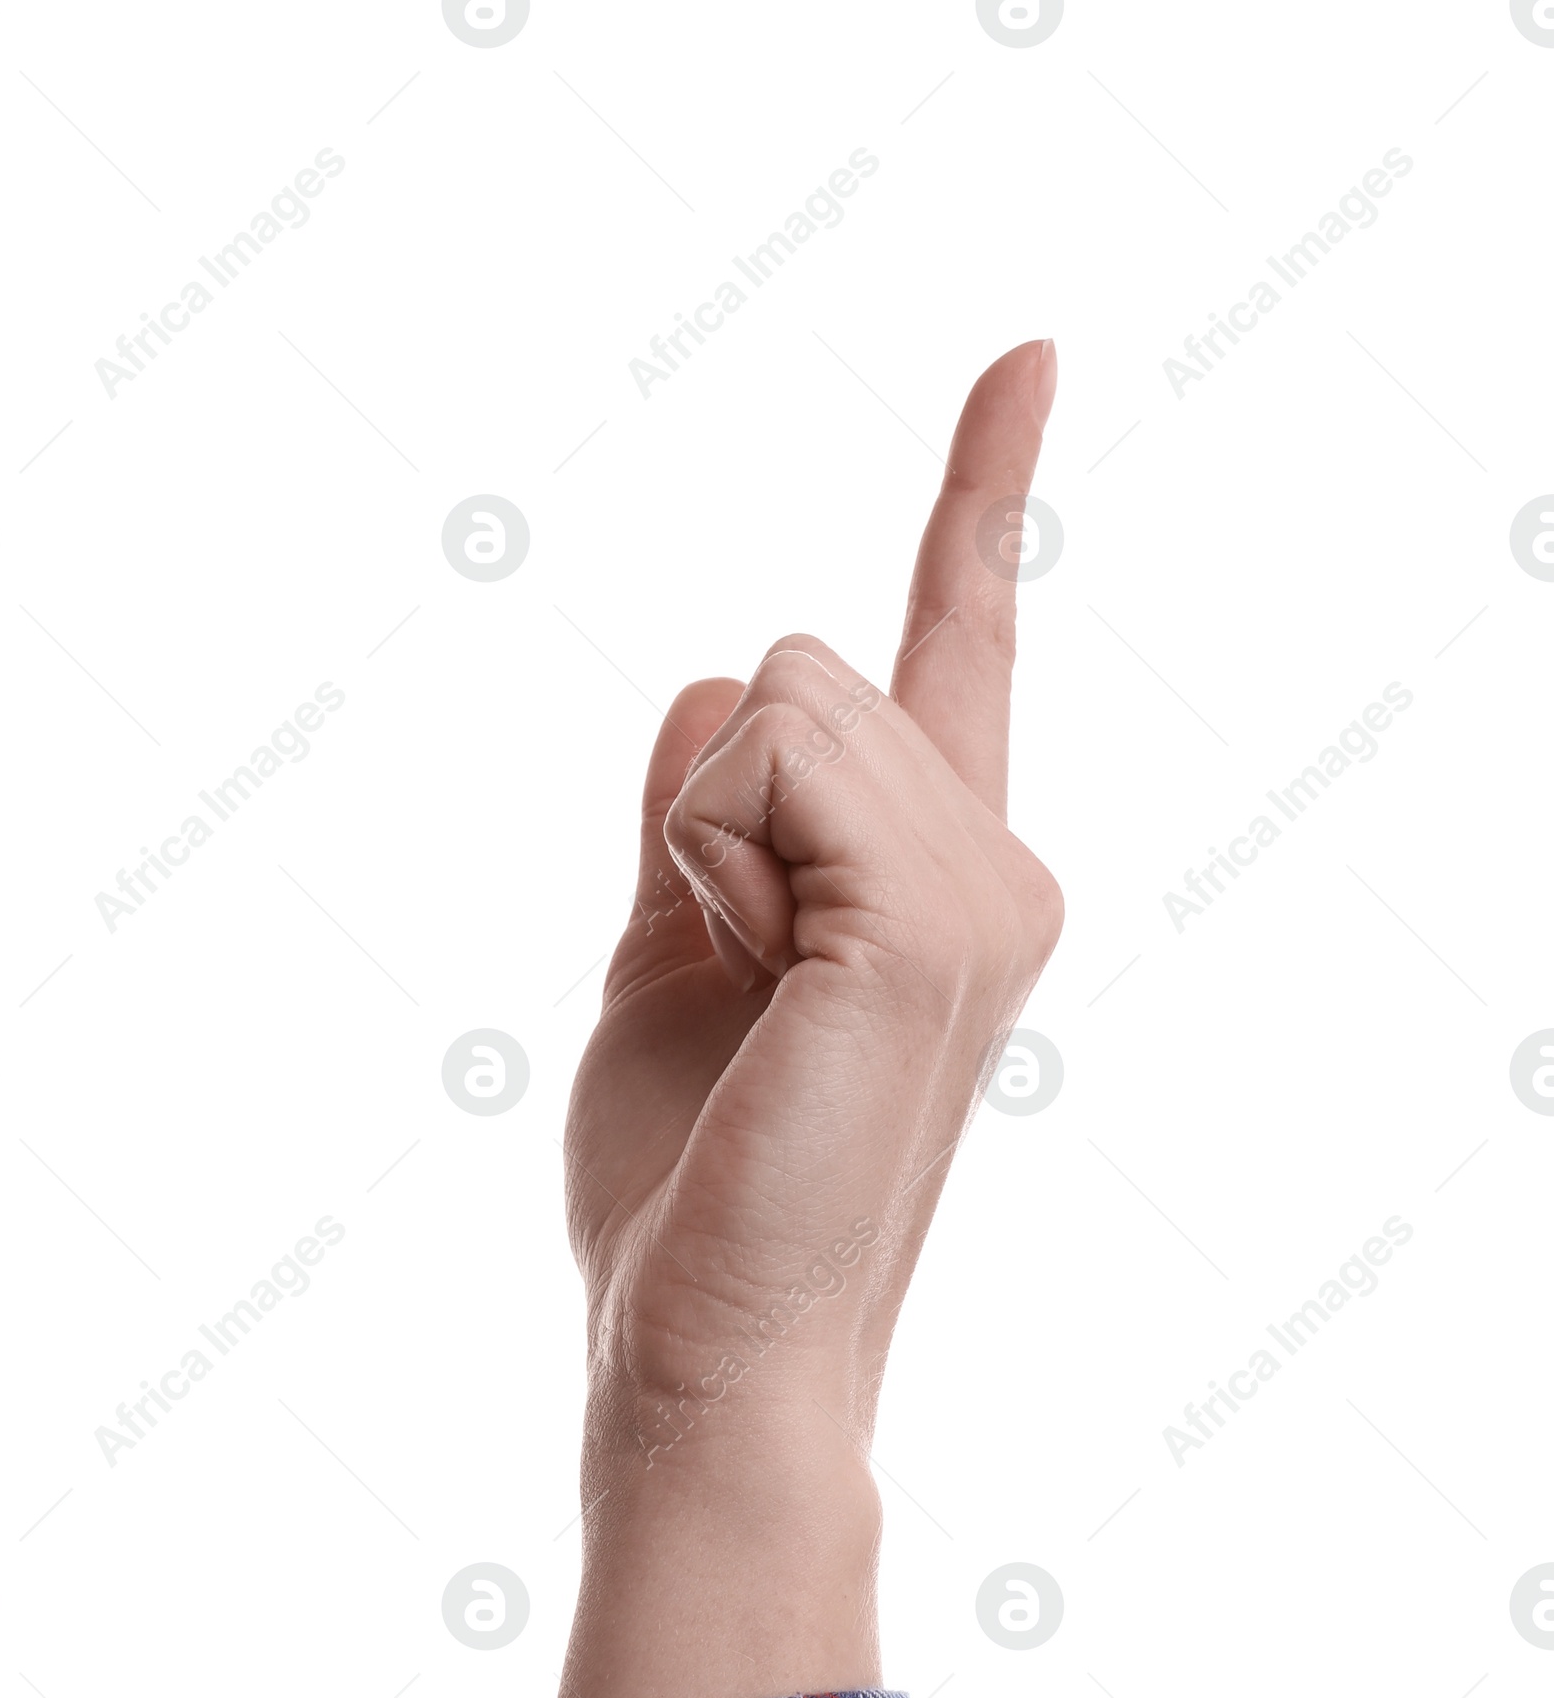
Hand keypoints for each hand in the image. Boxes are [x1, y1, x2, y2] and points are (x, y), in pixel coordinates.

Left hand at [556, 341, 1062, 1697]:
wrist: (713, 1341)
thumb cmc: (692, 1188)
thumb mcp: (669, 957)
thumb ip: (702, 820)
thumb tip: (715, 676)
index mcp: (943, 876)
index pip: (954, 644)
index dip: (982, 491)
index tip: (1027, 355)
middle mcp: (997, 865)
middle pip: (791, 663)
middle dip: (706, 809)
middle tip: (738, 990)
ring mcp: (983, 887)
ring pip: (768, 695)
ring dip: (698, 842)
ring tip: (751, 1001)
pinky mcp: (929, 913)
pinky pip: (760, 758)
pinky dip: (708, 865)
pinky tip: (759, 990)